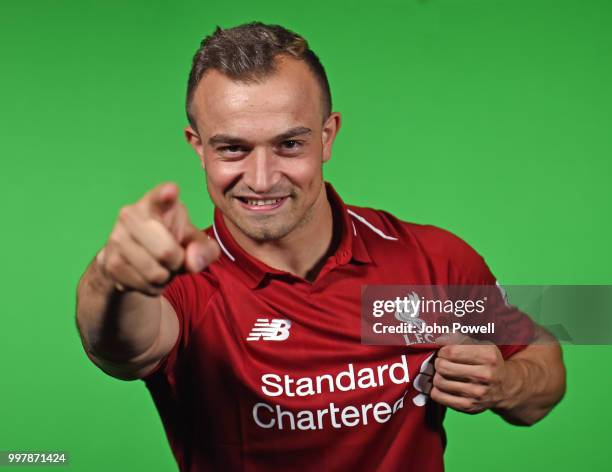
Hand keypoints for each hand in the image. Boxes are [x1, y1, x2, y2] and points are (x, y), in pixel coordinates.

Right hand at [96, 182, 219, 295]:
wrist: (131, 259)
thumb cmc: (169, 241)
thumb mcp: (193, 241)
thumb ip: (205, 249)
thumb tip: (193, 261)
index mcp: (156, 202)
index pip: (160, 196)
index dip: (166, 195)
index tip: (171, 192)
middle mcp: (131, 214)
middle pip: (167, 252)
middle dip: (178, 263)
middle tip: (174, 257)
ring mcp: (116, 238)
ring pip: (157, 274)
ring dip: (166, 277)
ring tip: (160, 265)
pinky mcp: (110, 262)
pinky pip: (145, 286)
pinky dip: (153, 288)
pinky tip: (147, 275)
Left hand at [431, 334, 508, 413]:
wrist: (506, 387)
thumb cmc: (488, 363)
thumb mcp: (481, 345)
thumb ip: (460, 339)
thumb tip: (439, 339)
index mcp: (488, 356)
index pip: (451, 352)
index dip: (442, 350)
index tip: (445, 352)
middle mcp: (485, 375)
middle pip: (443, 367)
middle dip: (438, 362)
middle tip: (443, 362)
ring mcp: (477, 393)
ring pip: (439, 381)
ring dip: (437, 376)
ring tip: (444, 373)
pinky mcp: (469, 406)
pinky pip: (439, 396)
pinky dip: (436, 390)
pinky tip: (444, 386)